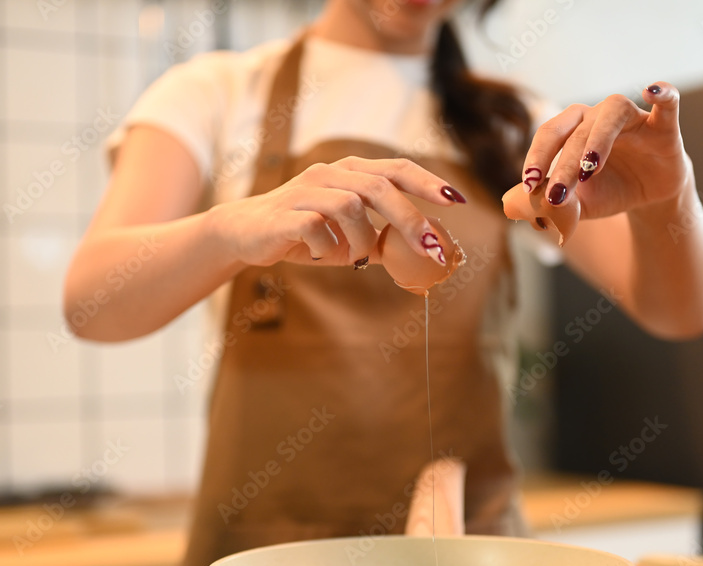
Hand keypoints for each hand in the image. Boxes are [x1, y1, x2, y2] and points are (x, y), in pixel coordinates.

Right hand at [208, 156, 466, 266]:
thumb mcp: (346, 237)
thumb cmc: (302, 234)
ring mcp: (306, 191)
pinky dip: (330, 248)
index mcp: (348, 173)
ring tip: (357, 259)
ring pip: (350, 207)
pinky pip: (318, 229)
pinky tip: (325, 257)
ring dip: (363, 240)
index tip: (457, 202)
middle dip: (410, 218)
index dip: (428, 183)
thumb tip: (421, 255)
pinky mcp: (286, 214)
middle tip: (431, 248)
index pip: (396, 169)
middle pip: (380, 187)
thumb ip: (379, 240)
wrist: (245, 234)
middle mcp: (329, 174)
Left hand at [520, 82, 690, 221]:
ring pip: (612, 115)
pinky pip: (667, 103)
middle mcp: (599, 116)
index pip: (549, 135)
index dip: (536, 158)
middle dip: (563, 164)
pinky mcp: (663, 125)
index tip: (529, 186)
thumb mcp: (579, 205)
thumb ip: (556, 207)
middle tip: (557, 194)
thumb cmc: (608, 191)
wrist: (649, 195)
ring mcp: (632, 118)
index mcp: (573, 129)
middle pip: (576, 131)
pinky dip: (662, 94)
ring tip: (589, 169)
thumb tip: (530, 212)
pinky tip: (651, 91)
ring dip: (598, 140)